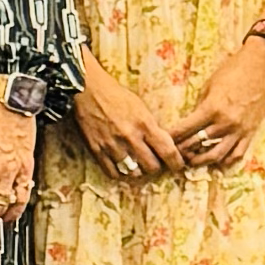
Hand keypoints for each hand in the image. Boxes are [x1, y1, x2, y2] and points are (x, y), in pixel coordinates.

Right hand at [73, 52, 182, 182]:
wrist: (87, 90)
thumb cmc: (116, 95)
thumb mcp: (141, 107)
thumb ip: (151, 127)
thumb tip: (162, 144)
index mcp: (144, 124)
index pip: (168, 151)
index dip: (176, 163)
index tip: (177, 165)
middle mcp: (130, 137)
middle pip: (152, 167)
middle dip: (156, 167)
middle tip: (154, 163)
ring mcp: (112, 145)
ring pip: (133, 172)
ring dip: (138, 171)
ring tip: (138, 165)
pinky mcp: (97, 150)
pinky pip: (113, 173)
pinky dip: (120, 173)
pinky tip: (122, 168)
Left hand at [171, 39, 264, 169]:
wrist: (262, 65)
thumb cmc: (233, 71)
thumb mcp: (209, 86)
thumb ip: (199, 107)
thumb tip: (190, 123)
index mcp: (211, 109)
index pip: (185, 129)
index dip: (171, 137)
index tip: (162, 140)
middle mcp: (225, 123)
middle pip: (197, 144)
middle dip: (182, 150)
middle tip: (173, 153)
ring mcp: (240, 130)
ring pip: (217, 155)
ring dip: (201, 160)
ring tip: (191, 161)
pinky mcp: (251, 132)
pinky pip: (237, 153)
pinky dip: (226, 160)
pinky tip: (217, 161)